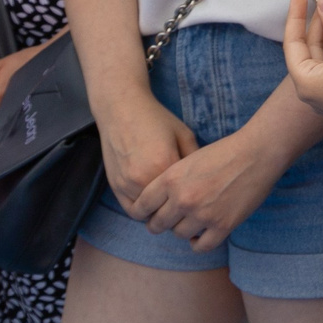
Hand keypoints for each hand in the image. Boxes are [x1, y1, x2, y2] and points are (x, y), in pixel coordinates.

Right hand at [94, 88, 196, 211]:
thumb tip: (206, 185)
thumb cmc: (156, 119)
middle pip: (167, 209)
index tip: (201, 199)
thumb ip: (196, 161)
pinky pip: (132, 210)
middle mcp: (143, 179)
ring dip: (160, 212)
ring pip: (149, 214)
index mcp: (165, 165)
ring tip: (171, 204)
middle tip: (188, 206)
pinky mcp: (115, 186)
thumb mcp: (184, 135)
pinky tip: (154, 202)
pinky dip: (144, 210)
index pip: (186, 196)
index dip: (195, 199)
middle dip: (178, 210)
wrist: (122, 109)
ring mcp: (126, 185)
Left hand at [131, 124, 287, 252]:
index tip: (146, 215)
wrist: (257, 153)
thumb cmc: (223, 152)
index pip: (142, 206)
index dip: (141, 213)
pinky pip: (201, 246)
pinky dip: (198, 243)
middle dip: (159, 224)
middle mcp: (183, 199)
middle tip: (166, 221)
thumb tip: (156, 203)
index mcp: (171, 179)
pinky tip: (201, 234)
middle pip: (158, 224)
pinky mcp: (223, 225)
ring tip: (189, 222)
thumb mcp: (188, 160)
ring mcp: (203, 214)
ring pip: (179, 235)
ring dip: (182, 230)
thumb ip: (171, 181)